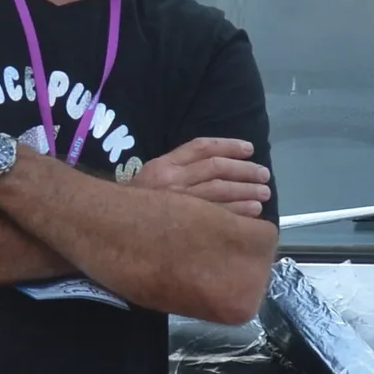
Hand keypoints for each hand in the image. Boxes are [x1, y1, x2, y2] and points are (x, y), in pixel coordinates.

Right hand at [133, 136, 271, 213]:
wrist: (108, 227)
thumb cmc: (137, 204)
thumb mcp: (152, 177)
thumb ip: (180, 168)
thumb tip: (221, 166)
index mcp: (163, 165)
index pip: (202, 148)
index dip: (229, 146)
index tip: (250, 150)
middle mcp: (170, 181)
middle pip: (216, 170)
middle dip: (245, 171)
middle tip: (264, 176)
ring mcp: (177, 205)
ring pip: (219, 193)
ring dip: (246, 192)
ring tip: (264, 193)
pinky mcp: (183, 226)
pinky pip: (217, 217)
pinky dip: (238, 214)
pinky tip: (253, 213)